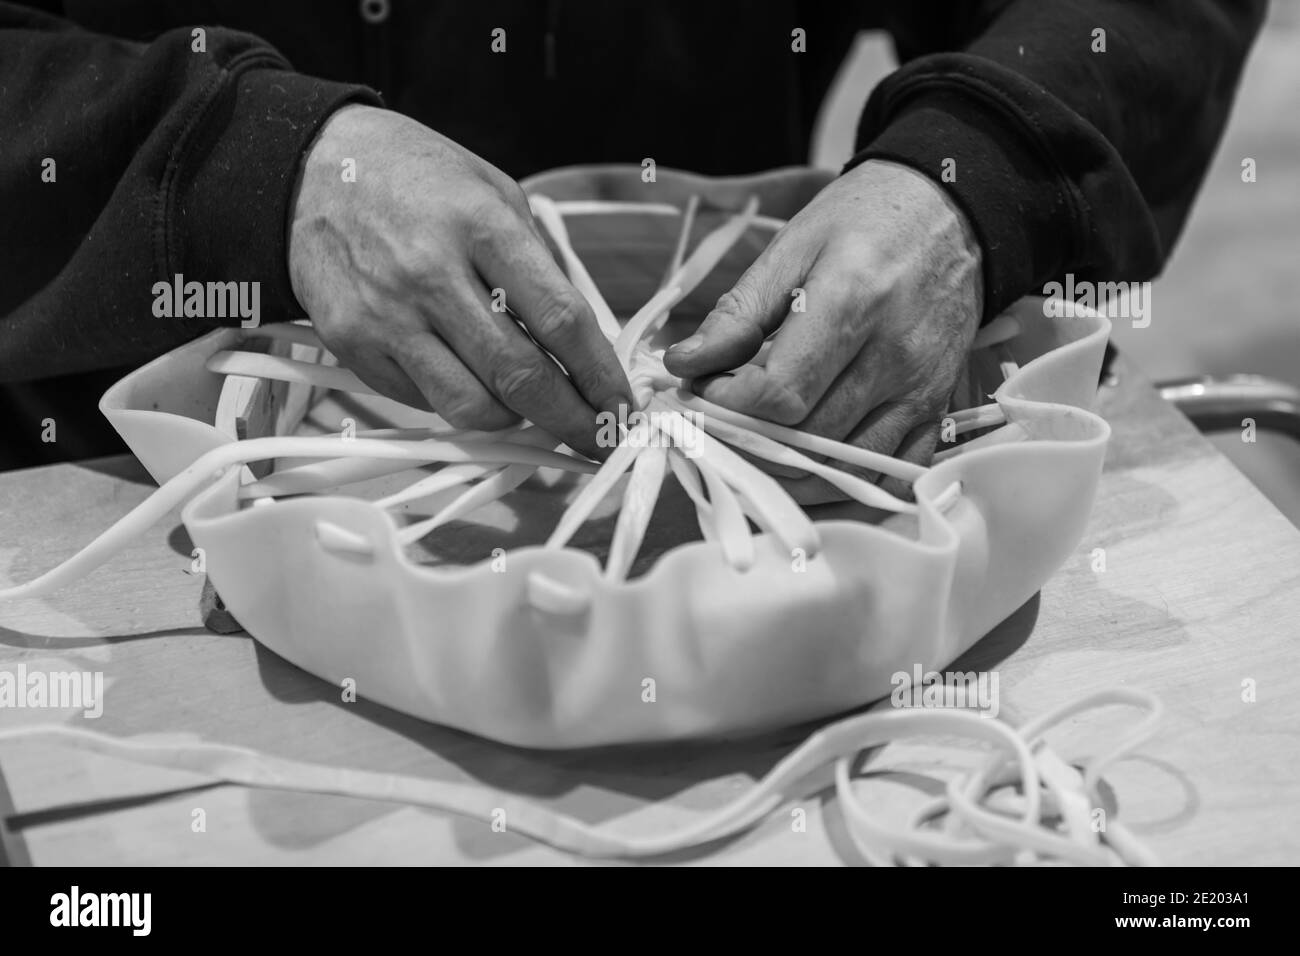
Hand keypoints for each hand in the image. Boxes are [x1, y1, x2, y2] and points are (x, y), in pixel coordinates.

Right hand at [288, 105, 630, 457]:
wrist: (310, 170)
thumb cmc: (418, 179)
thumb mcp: (493, 191)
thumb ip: (538, 265)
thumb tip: (586, 346)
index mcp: (482, 225)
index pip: (560, 320)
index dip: (601, 376)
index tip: (623, 408)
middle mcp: (433, 275)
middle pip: (522, 377)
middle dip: (573, 421)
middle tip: (599, 441)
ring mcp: (388, 316)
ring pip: (472, 407)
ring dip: (516, 420)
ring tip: (532, 406)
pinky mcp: (354, 346)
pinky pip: (424, 402)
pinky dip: (460, 402)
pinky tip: (471, 379)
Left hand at [663, 159, 982, 496]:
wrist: (951, 215)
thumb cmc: (864, 223)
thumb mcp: (792, 247)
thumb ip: (737, 313)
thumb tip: (683, 364)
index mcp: (852, 302)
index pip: (779, 393)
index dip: (728, 406)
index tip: (703, 390)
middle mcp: (893, 355)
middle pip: (806, 435)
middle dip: (746, 438)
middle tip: (716, 418)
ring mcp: (921, 390)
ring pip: (842, 466)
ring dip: (785, 469)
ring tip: (750, 439)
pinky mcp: (936, 409)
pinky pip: (886, 473)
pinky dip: (839, 482)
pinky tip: (803, 462)